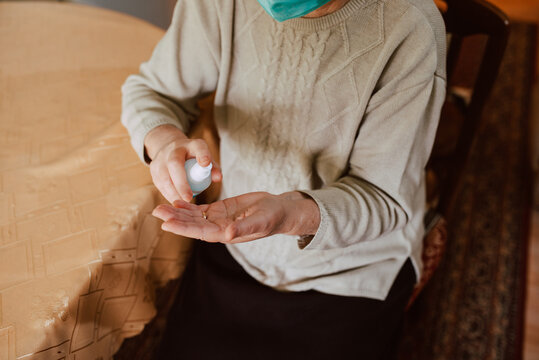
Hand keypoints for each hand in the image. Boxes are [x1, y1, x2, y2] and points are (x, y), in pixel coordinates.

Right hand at [144, 125, 221, 202]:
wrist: (169, 148)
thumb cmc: (192, 157)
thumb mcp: (204, 158)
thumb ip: (212, 168)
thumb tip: (217, 178)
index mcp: (192, 145)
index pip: (198, 147)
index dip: (202, 154)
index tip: (205, 163)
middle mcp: (174, 149)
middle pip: (175, 164)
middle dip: (181, 183)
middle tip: (189, 198)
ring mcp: (161, 158)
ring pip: (164, 176)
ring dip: (173, 192)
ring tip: (182, 203)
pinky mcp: (153, 169)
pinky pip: (159, 184)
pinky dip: (168, 194)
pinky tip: (175, 202)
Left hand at [151, 191, 319, 243]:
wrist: (279, 210)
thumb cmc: (272, 218)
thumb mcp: (260, 222)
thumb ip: (243, 228)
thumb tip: (227, 235)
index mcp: (226, 234)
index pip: (200, 233)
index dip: (184, 229)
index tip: (167, 224)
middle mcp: (219, 228)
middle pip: (193, 225)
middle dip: (175, 219)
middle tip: (156, 212)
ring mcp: (219, 219)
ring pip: (194, 217)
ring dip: (178, 212)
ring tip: (160, 207)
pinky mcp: (221, 209)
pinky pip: (201, 209)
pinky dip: (189, 206)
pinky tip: (177, 201)